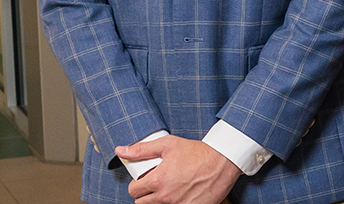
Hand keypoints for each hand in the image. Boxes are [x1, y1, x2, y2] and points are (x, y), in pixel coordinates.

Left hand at [117, 134, 240, 203]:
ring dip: (158, 201)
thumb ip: (141, 149)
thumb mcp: (167, 145)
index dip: (136, 185)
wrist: (223, 161)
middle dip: (145, 195)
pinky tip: (180, 196)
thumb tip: (121, 151)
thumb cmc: (197, 152)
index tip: (143, 181)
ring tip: (168, 191)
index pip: (133, 191)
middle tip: (155, 186)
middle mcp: (166, 196)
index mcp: (158, 180)